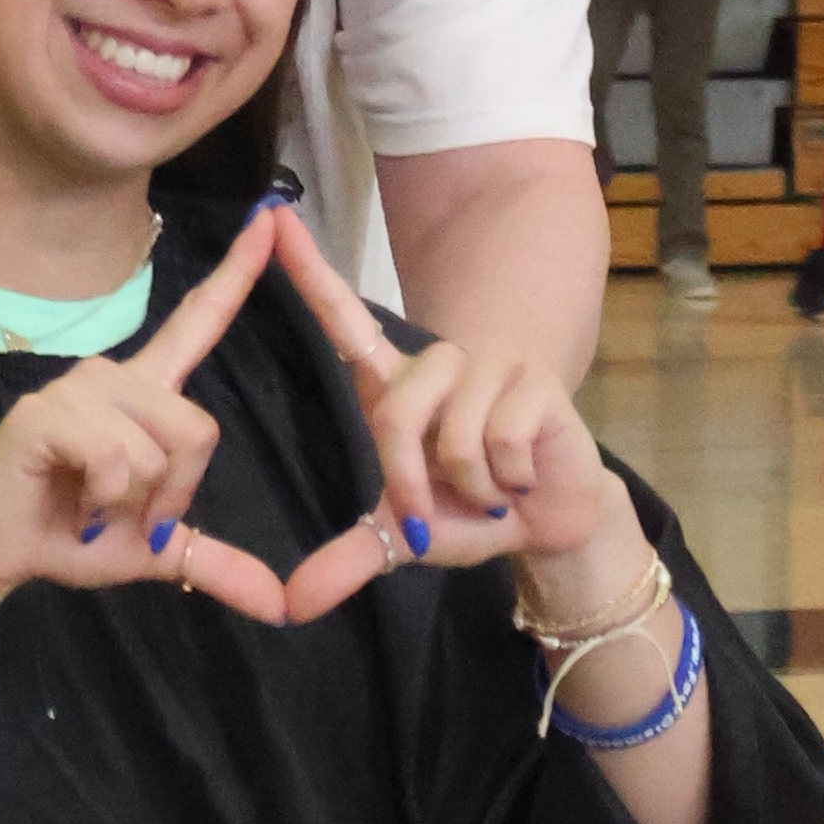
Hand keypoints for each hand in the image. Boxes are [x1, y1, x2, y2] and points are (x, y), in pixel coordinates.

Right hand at [0, 213, 293, 630]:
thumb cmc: (67, 535)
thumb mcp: (151, 549)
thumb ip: (213, 564)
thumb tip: (277, 605)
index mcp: (143, 395)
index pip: (197, 324)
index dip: (236, 276)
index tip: (270, 218)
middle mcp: (113, 377)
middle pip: (199, 427)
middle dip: (175, 495)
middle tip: (124, 517)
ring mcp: (78, 389)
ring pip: (160, 448)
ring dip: (135, 502)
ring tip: (92, 509)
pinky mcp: (47, 413)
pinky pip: (117, 458)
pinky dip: (106, 500)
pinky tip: (73, 502)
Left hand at [254, 201, 623, 622]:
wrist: (550, 526)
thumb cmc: (472, 516)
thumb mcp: (402, 540)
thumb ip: (347, 562)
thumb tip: (290, 606)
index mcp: (397, 389)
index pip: (345, 322)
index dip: (308, 273)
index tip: (272, 217)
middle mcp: (438, 366)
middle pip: (396, 412)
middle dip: (410, 479)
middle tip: (439, 511)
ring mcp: (489, 366)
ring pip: (450, 429)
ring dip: (468, 482)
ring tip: (491, 487)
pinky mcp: (534, 381)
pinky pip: (497, 435)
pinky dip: (506, 476)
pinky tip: (523, 474)